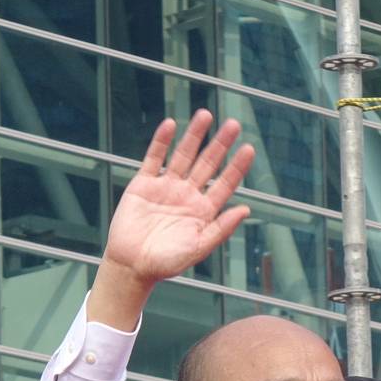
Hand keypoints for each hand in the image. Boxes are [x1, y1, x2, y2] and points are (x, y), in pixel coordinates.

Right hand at [89, 111, 255, 329]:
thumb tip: (246, 209)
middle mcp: (187, 195)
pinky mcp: (143, 184)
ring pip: (183, 156)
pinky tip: (171, 125)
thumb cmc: (167, 263)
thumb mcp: (198, 248)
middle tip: (234, 124)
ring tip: (206, 115)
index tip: (249, 149)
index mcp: (204, 211)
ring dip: (194, 136)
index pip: (225, 183)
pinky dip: (161, 142)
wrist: (132, 266)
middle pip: (207, 164)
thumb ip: (221, 229)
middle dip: (220, 144)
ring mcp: (166, 187)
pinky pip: (154, 158)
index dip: (237, 166)